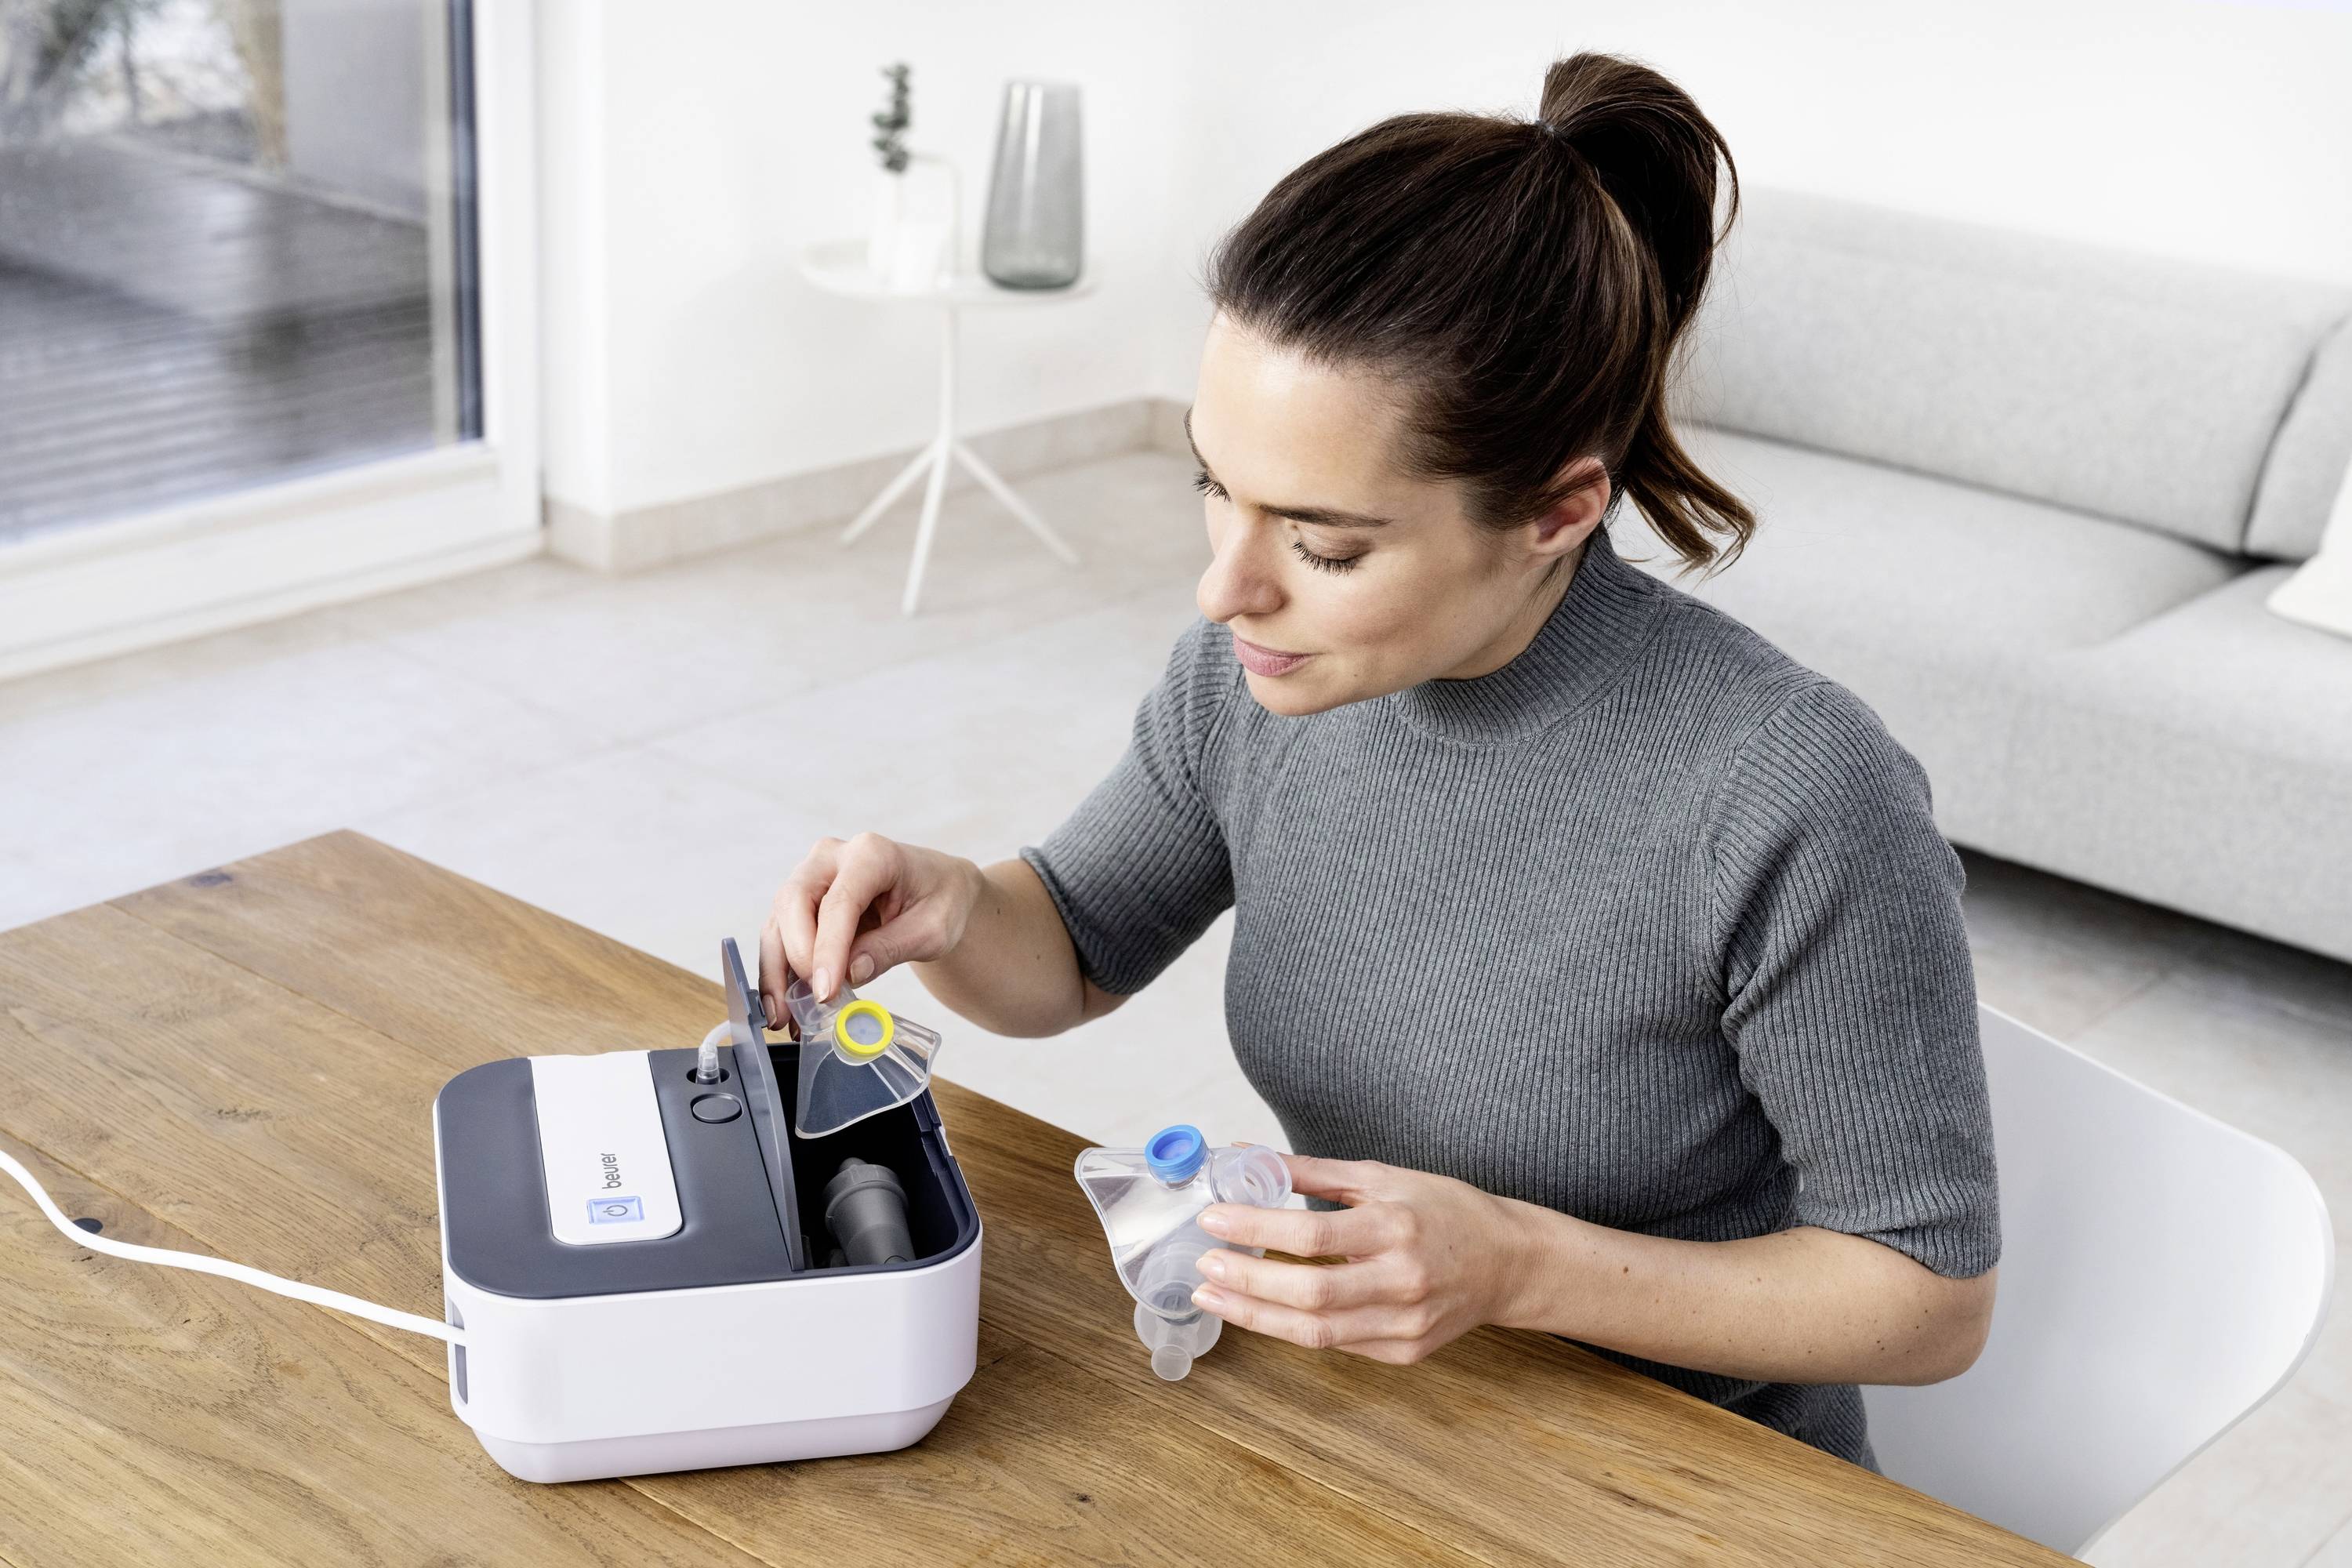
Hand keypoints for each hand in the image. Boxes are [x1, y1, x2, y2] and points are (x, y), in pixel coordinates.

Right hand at [759, 833, 983, 1021]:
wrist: (937, 888)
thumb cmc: (940, 901)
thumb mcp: (933, 930)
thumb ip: (892, 948)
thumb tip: (851, 973)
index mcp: (872, 854)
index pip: (838, 902)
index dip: (827, 949)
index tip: (825, 992)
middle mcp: (832, 857)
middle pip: (794, 902)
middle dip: (796, 957)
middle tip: (811, 1002)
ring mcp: (812, 876)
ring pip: (778, 921)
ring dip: (775, 971)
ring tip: (782, 1017)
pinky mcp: (802, 901)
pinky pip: (781, 936)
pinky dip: (779, 972)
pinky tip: (785, 1008)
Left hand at [1190, 1153, 1536, 1364]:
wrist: (1508, 1262)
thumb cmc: (1445, 1211)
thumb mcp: (1382, 1178)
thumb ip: (1313, 1172)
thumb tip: (1248, 1157)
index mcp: (1396, 1228)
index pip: (1311, 1235)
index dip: (1254, 1229)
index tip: (1213, 1219)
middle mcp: (1402, 1281)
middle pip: (1308, 1294)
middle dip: (1247, 1282)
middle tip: (1205, 1265)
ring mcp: (1405, 1325)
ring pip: (1315, 1332)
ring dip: (1255, 1316)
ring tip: (1214, 1295)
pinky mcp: (1403, 1353)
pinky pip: (1336, 1344)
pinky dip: (1292, 1329)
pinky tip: (1261, 1311)